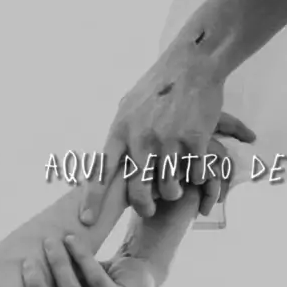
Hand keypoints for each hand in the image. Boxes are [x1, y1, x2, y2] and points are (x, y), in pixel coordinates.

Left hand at [79, 51, 254, 223]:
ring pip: (168, 187)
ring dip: (174, 192)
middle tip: (148, 209)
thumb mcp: (130, 106)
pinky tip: (198, 169)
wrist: (192, 65)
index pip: (101, 172)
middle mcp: (141, 137)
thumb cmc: (160, 86)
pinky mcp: (194, 139)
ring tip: (178, 186)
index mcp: (120, 130)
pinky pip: (195, 174)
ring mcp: (168, 140)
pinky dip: (197, 176)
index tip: (88, 222)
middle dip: (143, 206)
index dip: (94, 199)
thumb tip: (109, 157)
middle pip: (137, 189)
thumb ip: (121, 133)